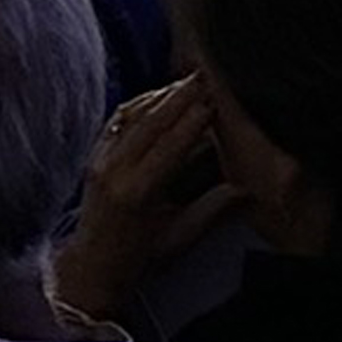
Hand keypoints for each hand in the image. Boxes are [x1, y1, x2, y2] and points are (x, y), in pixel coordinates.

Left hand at [55, 73, 232, 323]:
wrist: (93, 265)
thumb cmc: (141, 258)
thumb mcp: (181, 238)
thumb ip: (214, 210)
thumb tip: (248, 190)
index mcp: (137, 192)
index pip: (169, 146)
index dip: (193, 121)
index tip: (215, 100)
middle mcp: (114, 169)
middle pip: (149, 122)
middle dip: (178, 97)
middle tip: (204, 76)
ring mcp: (99, 159)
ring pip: (130, 116)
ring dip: (159, 96)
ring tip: (187, 81)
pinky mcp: (93, 155)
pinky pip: (116, 121)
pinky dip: (139, 105)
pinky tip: (158, 97)